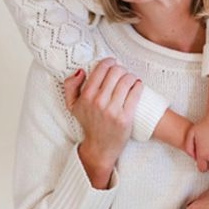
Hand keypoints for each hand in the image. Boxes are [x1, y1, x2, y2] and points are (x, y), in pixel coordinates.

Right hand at [63, 58, 141, 188]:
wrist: (99, 147)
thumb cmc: (88, 123)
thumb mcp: (72, 105)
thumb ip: (70, 86)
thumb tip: (81, 71)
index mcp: (86, 96)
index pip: (101, 69)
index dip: (109, 62)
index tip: (112, 63)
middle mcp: (99, 102)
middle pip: (116, 72)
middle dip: (120, 69)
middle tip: (121, 72)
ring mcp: (113, 110)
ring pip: (127, 80)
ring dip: (130, 76)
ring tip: (130, 79)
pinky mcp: (126, 117)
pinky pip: (136, 92)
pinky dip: (138, 85)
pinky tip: (137, 85)